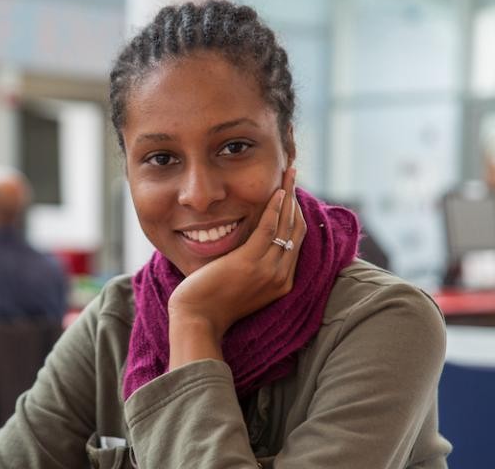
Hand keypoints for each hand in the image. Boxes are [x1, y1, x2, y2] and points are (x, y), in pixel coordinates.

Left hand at [167, 168, 306, 368]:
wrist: (198, 320)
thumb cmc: (211, 303)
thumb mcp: (240, 283)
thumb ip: (252, 265)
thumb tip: (249, 241)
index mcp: (282, 282)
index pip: (296, 241)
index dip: (296, 214)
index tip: (291, 193)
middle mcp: (281, 276)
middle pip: (297, 229)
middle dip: (297, 199)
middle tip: (293, 174)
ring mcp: (267, 270)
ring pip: (287, 225)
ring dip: (289, 195)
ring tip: (289, 173)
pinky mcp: (250, 262)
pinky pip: (269, 228)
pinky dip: (275, 208)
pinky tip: (276, 192)